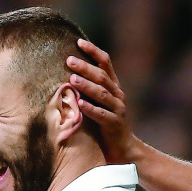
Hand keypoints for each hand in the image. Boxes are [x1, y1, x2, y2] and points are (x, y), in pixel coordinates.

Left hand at [67, 39, 137, 164]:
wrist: (123, 149)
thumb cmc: (105, 124)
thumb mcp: (99, 103)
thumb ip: (89, 89)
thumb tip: (68, 73)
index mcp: (113, 86)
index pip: (105, 63)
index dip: (93, 51)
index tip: (78, 42)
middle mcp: (117, 94)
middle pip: (102, 76)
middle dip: (85, 67)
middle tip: (69, 60)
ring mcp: (117, 109)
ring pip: (102, 94)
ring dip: (86, 86)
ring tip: (72, 79)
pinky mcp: (114, 124)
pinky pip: (102, 115)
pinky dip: (90, 109)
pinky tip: (79, 104)